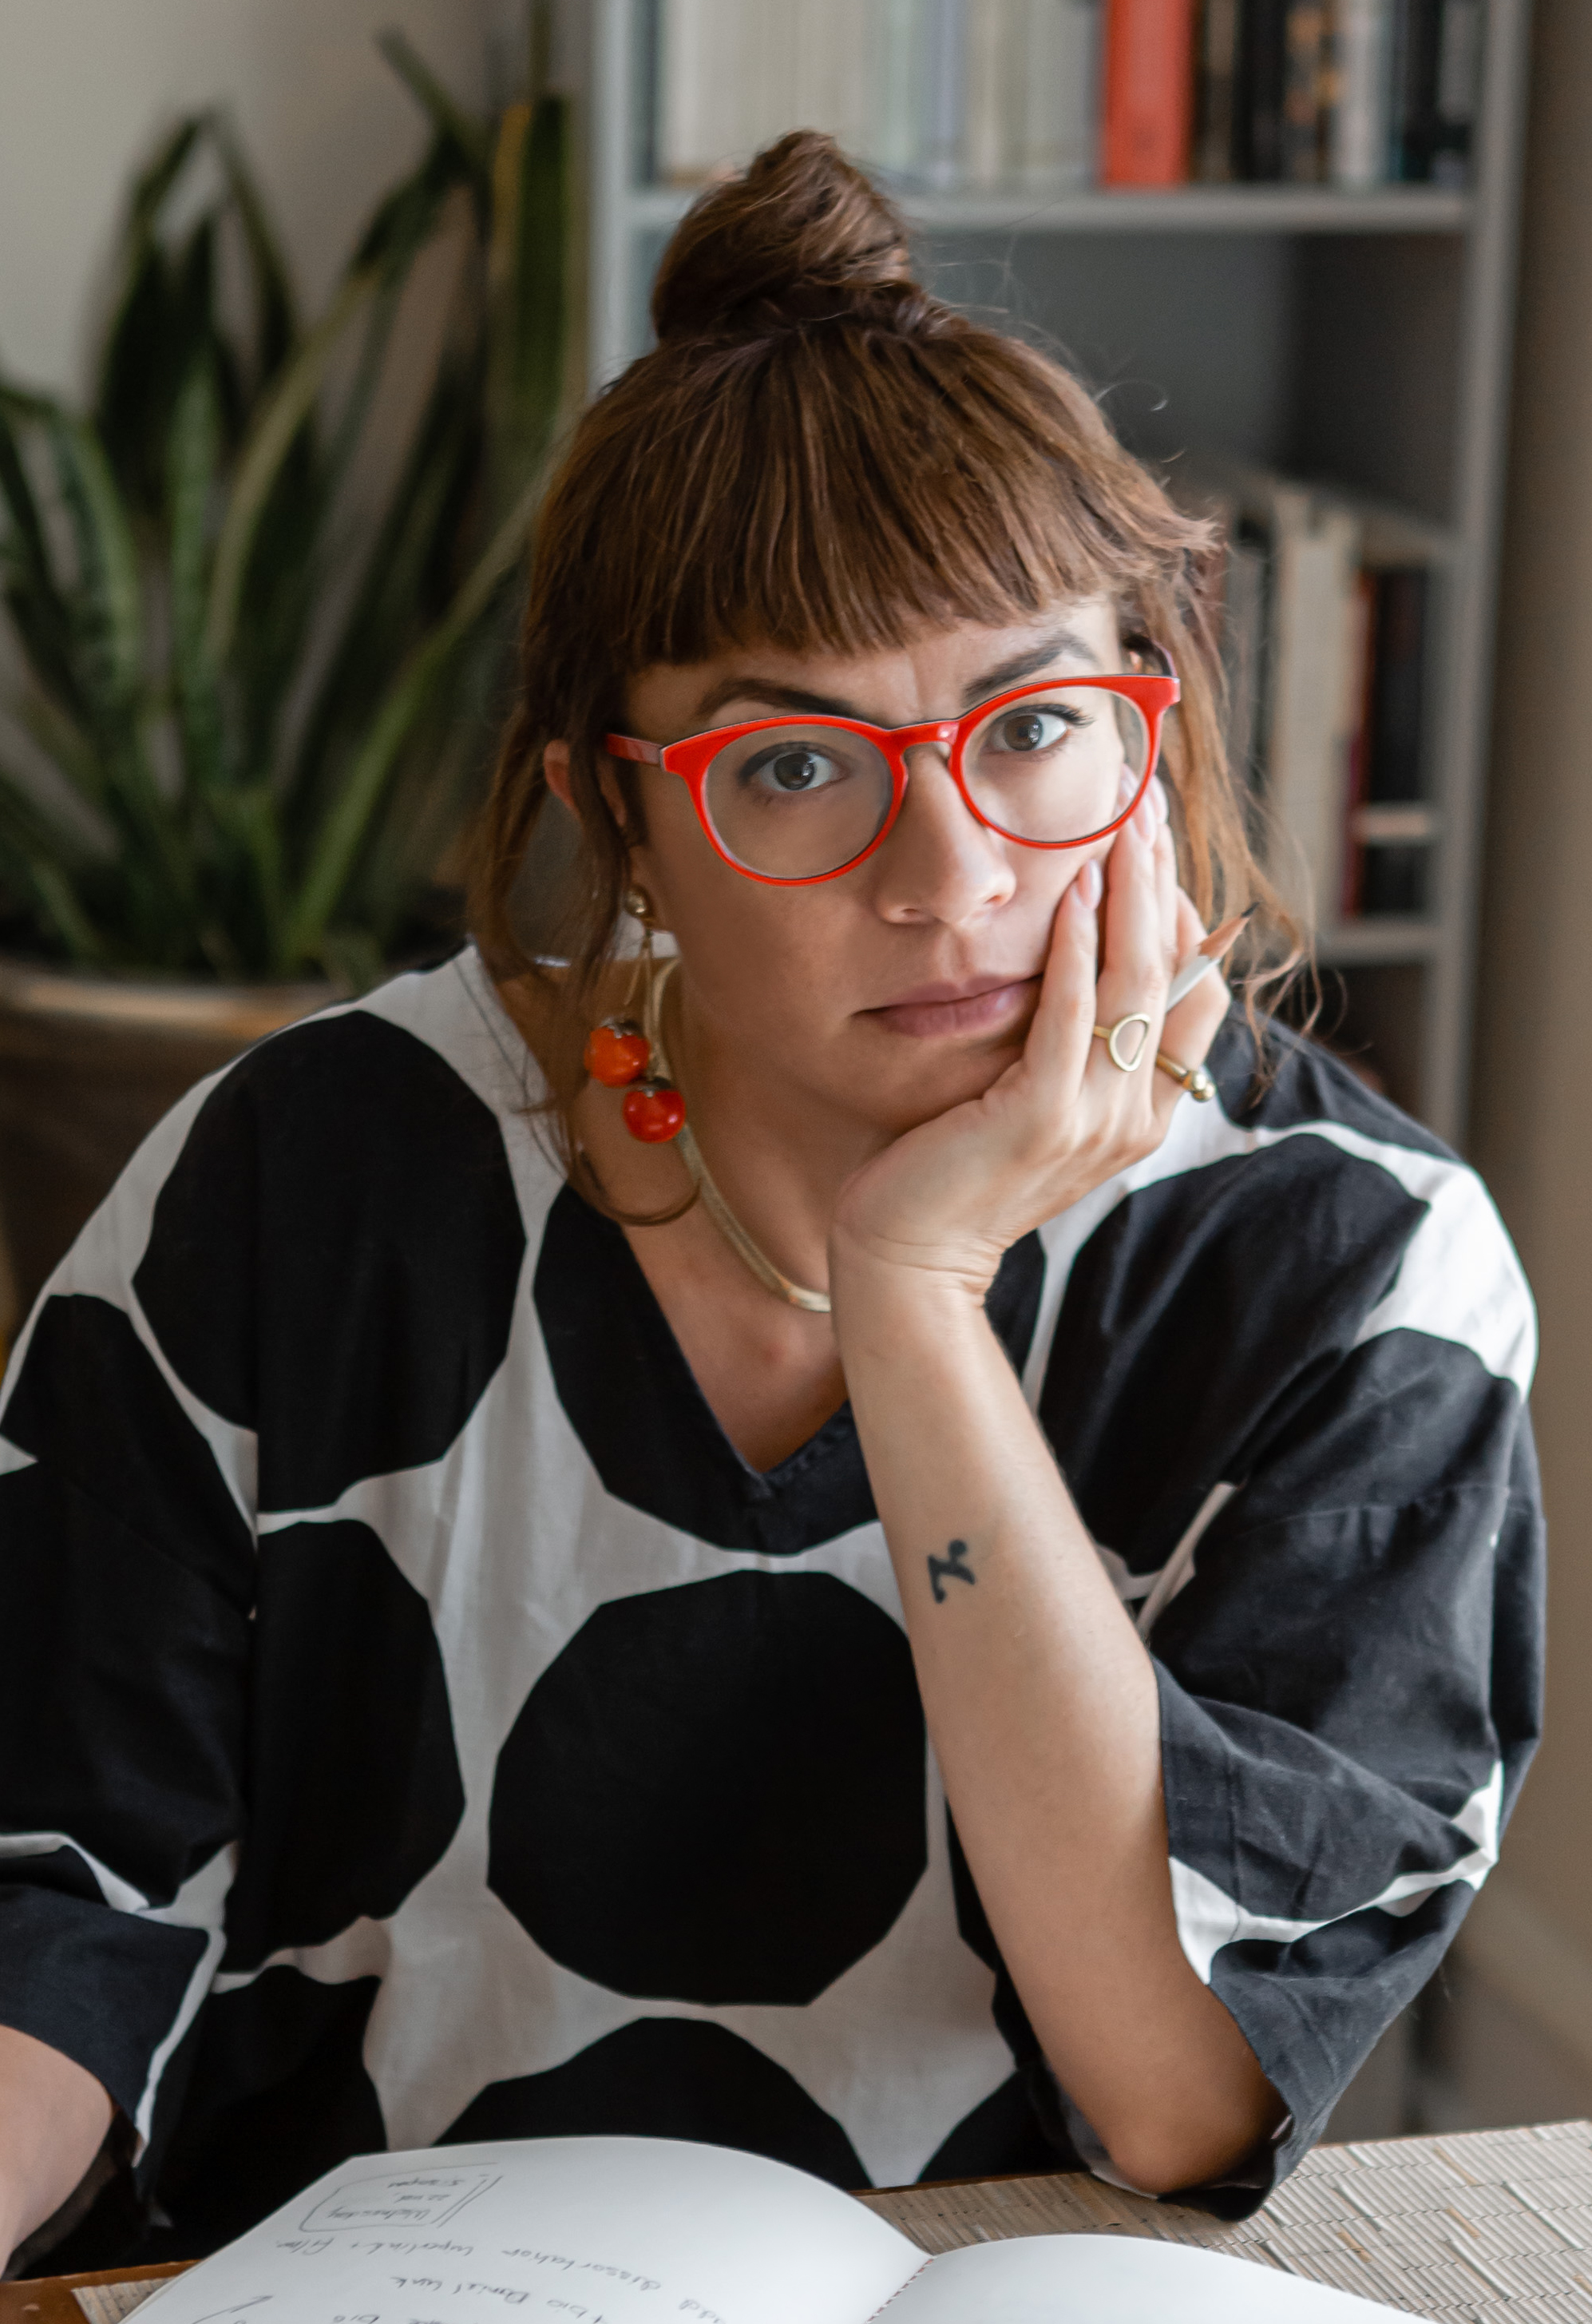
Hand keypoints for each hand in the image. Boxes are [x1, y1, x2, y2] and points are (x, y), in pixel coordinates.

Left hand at [829, 782, 1231, 1302]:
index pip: (1196, 993)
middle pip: (1177, 973)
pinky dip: (1078, 946)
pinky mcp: (1041, 1117)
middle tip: (1147, 797)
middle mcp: (1133, 1116)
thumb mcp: (1025, 1102)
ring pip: (1136, 982)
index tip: (1156, 838)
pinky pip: (1074, 1014)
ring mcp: (1094, 1121)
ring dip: (1132, 890)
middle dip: (1164, 875)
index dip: (1185, 909)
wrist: (908, 1260)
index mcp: (1140, 1112)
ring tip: (1121, 819)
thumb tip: (1076, 961)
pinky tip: (1073, 887)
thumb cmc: (950, 1172)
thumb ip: (1064, 1047)